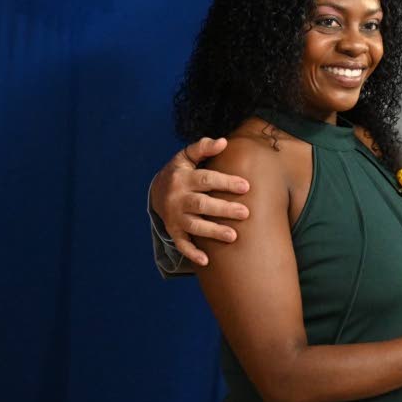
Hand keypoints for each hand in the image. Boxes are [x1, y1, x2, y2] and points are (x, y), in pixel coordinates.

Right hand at [150, 137, 250, 265]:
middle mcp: (178, 198)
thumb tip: (223, 141)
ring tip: (233, 236)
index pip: (206, 179)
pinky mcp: (173, 230)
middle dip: (223, 209)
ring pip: (194, 225)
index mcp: (184, 178)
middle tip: (246, 212)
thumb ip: (203, 147)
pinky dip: (192, 253)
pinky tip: (206, 261)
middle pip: (202, 204)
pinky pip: (181, 244)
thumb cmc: (180, 171)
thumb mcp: (186, 156)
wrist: (155, 190)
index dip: (225, 182)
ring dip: (213, 231)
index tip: (246, 186)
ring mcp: (175, 216)